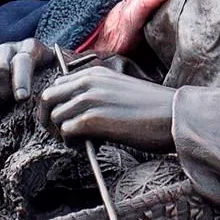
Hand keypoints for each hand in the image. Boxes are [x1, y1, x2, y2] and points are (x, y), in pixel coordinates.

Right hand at [0, 38, 55, 104]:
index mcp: (30, 47)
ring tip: (4, 104)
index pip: (22, 61)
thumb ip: (59, 78)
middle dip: (5, 89)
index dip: (21, 80)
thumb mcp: (60, 73)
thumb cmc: (53, 76)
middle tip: (12, 102)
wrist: (40, 73)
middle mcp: (9, 49)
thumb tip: (55, 92)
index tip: (22, 98)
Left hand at [39, 65, 175, 152]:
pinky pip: (66, 131)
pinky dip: (70, 142)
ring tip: (77, 142)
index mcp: (94, 73)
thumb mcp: (118, 90)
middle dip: (48, 118)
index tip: (62, 120)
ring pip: (55, 117)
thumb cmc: (151, 108)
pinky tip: (84, 146)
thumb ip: (95, 94)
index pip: (56, 85)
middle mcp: (88, 82)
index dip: (54, 104)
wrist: (173, 115)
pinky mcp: (92, 119)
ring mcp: (89, 99)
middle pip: (47, 98)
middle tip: (59, 134)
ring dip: (61, 133)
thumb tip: (75, 114)